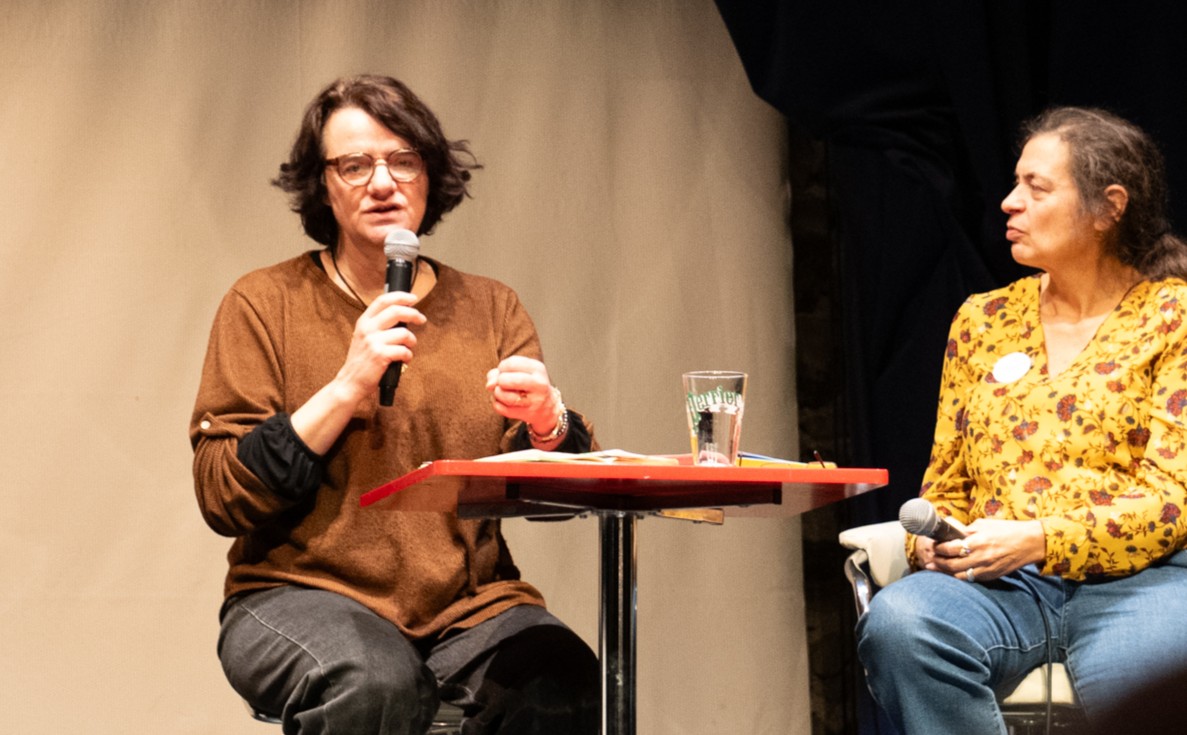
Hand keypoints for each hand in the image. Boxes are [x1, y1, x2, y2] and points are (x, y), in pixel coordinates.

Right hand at [334, 291, 425, 402]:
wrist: (350, 382)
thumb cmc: (362, 361)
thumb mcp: (364, 337)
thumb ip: (378, 325)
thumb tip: (403, 315)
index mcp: (363, 322)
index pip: (383, 301)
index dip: (400, 297)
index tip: (413, 298)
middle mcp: (367, 329)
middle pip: (396, 311)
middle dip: (413, 314)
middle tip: (421, 319)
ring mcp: (373, 342)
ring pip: (404, 333)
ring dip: (412, 341)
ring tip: (409, 347)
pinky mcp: (380, 355)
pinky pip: (404, 350)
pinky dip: (408, 356)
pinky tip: (404, 359)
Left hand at [485, 356, 560, 434]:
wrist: (548, 407)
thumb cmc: (530, 385)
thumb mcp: (521, 371)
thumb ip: (500, 372)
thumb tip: (489, 384)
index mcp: (538, 369)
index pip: (511, 363)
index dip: (502, 367)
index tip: (507, 372)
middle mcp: (538, 384)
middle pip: (505, 380)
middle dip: (499, 381)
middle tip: (503, 383)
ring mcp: (533, 401)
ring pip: (502, 395)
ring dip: (497, 393)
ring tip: (502, 393)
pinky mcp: (526, 414)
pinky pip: (501, 409)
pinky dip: (497, 404)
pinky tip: (503, 402)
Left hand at [925, 518, 1045, 582]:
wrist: (1030, 543)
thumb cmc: (1007, 530)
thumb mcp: (984, 524)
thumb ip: (966, 530)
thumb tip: (950, 531)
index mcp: (978, 541)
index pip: (951, 548)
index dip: (939, 548)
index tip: (933, 545)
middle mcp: (981, 557)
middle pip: (952, 564)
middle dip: (938, 562)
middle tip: (929, 559)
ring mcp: (987, 568)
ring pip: (959, 575)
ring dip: (945, 572)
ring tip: (934, 568)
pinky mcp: (992, 576)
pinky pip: (971, 579)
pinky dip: (959, 577)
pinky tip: (951, 573)